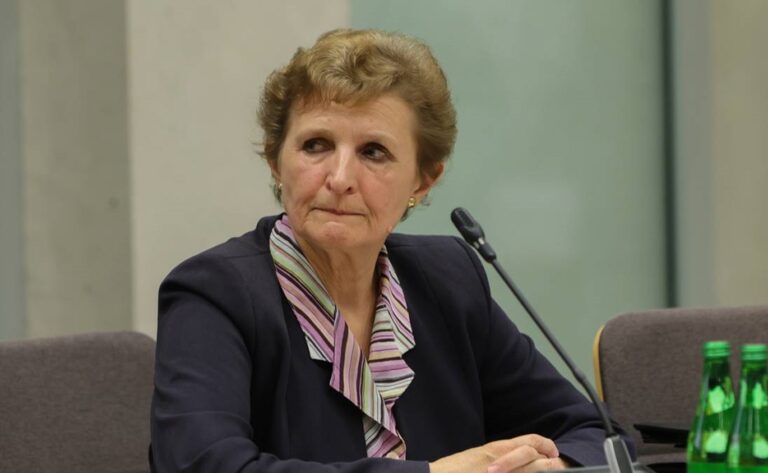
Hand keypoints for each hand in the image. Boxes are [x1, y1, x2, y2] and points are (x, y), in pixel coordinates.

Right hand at [429, 434, 567, 472]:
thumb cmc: (454, 470)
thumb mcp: (478, 457)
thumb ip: (497, 457)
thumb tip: (510, 461)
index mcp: (497, 449)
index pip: (531, 442)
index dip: (546, 446)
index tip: (552, 452)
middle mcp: (503, 460)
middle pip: (537, 457)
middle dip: (550, 462)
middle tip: (557, 465)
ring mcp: (503, 472)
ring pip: (534, 470)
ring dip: (544, 471)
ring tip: (553, 471)